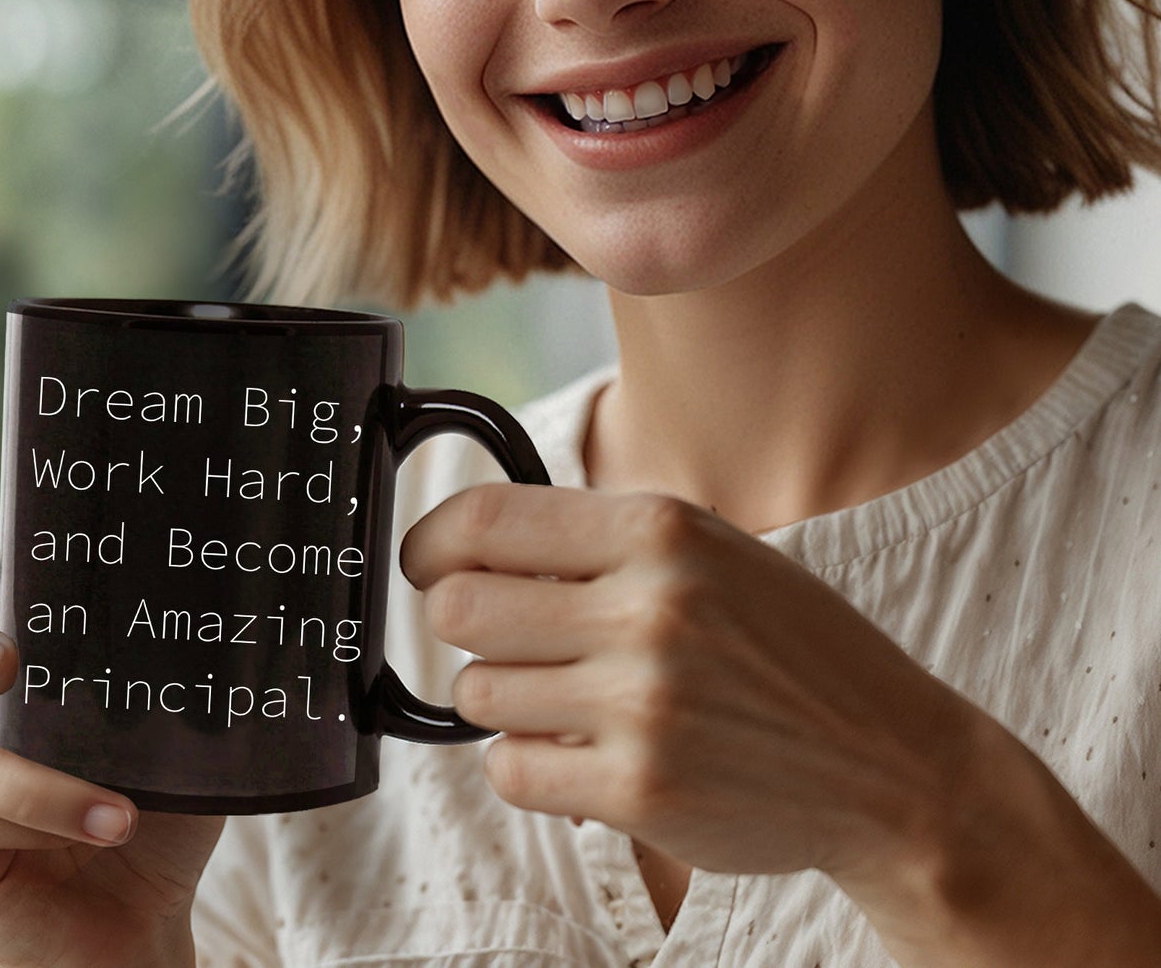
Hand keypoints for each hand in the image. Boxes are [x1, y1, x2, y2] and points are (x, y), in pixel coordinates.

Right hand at [0, 542, 222, 967]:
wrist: (143, 911)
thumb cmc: (154, 795)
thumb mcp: (169, 723)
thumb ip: (162, 670)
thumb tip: (205, 611)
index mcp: (2, 653)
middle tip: (10, 661)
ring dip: (22, 778)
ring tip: (118, 807)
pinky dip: (31, 825)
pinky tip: (96, 829)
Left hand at [401, 483, 974, 882]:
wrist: (887, 761)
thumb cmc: (787, 645)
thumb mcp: (710, 550)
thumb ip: (597, 540)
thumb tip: (469, 544)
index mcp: (660, 529)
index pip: (484, 519)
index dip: (430, 540)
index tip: (422, 559)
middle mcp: (647, 608)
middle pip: (458, 608)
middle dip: (460, 622)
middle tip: (497, 635)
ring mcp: (642, 703)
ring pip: (479, 692)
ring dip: (502, 696)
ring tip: (564, 695)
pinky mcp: (639, 789)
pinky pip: (510, 770)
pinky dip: (527, 761)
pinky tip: (579, 749)